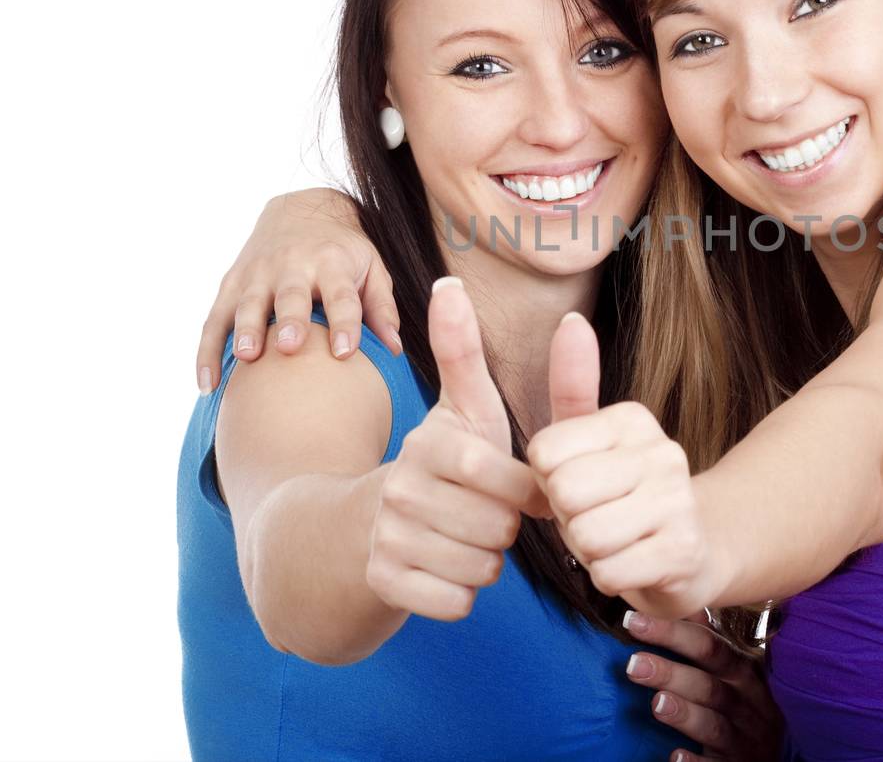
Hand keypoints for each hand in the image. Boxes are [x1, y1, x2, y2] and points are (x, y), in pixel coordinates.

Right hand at [196, 187, 397, 394]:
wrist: (299, 210)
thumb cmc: (342, 252)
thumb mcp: (371, 267)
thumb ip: (381, 307)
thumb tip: (394, 350)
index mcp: (331, 262)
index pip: (341, 295)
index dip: (345, 322)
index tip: (346, 353)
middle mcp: (292, 265)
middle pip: (290, 295)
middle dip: (289, 320)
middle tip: (290, 348)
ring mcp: (256, 274)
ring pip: (247, 304)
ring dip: (246, 330)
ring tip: (246, 358)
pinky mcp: (230, 284)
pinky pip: (214, 320)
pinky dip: (207, 351)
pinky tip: (208, 385)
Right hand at [363, 278, 545, 620]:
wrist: (359, 531)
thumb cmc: (438, 466)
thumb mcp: (458, 409)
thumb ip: (463, 350)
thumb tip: (449, 278)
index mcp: (430, 443)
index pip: (509, 481)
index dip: (523, 493)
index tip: (509, 487)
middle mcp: (400, 486)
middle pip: (500, 530)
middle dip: (502, 531)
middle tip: (478, 516)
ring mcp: (385, 537)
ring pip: (481, 569)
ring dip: (482, 563)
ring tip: (459, 540)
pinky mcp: (380, 583)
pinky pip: (456, 604)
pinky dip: (458, 595)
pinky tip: (440, 571)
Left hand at [527, 313, 728, 619]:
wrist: (693, 551)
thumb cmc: (621, 495)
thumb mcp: (589, 441)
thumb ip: (571, 385)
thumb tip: (571, 320)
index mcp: (632, 419)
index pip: (543, 453)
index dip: (548, 482)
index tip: (579, 484)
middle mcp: (661, 450)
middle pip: (563, 494)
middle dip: (568, 519)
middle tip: (597, 517)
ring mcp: (678, 501)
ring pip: (585, 537)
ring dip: (588, 552)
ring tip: (615, 540)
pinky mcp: (684, 551)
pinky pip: (609, 572)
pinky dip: (610, 577)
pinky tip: (632, 564)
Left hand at [623, 609, 782, 761]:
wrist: (775, 757)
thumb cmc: (749, 706)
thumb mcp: (739, 673)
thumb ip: (712, 641)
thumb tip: (684, 601)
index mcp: (746, 674)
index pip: (712, 647)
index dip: (674, 632)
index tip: (633, 620)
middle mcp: (748, 705)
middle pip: (710, 684)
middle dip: (672, 672)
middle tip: (633, 663)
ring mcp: (744, 740)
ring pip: (713, 725)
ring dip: (685, 713)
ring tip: (656, 703)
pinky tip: (675, 756)